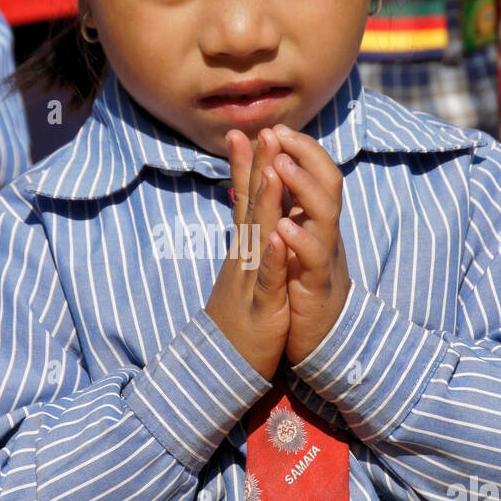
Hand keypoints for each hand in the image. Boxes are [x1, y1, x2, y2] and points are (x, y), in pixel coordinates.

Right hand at [203, 127, 290, 381]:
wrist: (221, 369)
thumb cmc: (236, 322)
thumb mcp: (241, 278)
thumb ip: (244, 247)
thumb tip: (241, 218)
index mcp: (243, 252)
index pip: (242, 201)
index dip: (244, 167)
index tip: (244, 132)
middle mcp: (243, 260)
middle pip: (249, 209)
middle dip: (255, 170)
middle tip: (259, 130)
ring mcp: (250, 282)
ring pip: (258, 238)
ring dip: (263, 205)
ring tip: (270, 171)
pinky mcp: (262, 309)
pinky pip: (269, 281)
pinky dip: (274, 259)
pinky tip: (279, 238)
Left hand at [268, 127, 351, 367]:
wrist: (318, 339)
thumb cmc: (302, 286)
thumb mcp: (293, 242)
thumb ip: (285, 209)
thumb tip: (272, 172)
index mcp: (316, 221)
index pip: (315, 173)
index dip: (298, 149)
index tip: (274, 126)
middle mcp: (325, 233)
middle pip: (327, 184)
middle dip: (304, 156)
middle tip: (279, 133)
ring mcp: (324, 258)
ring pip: (324, 216)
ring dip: (302, 190)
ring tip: (280, 167)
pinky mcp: (318, 287)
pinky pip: (312, 261)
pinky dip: (298, 242)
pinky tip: (281, 228)